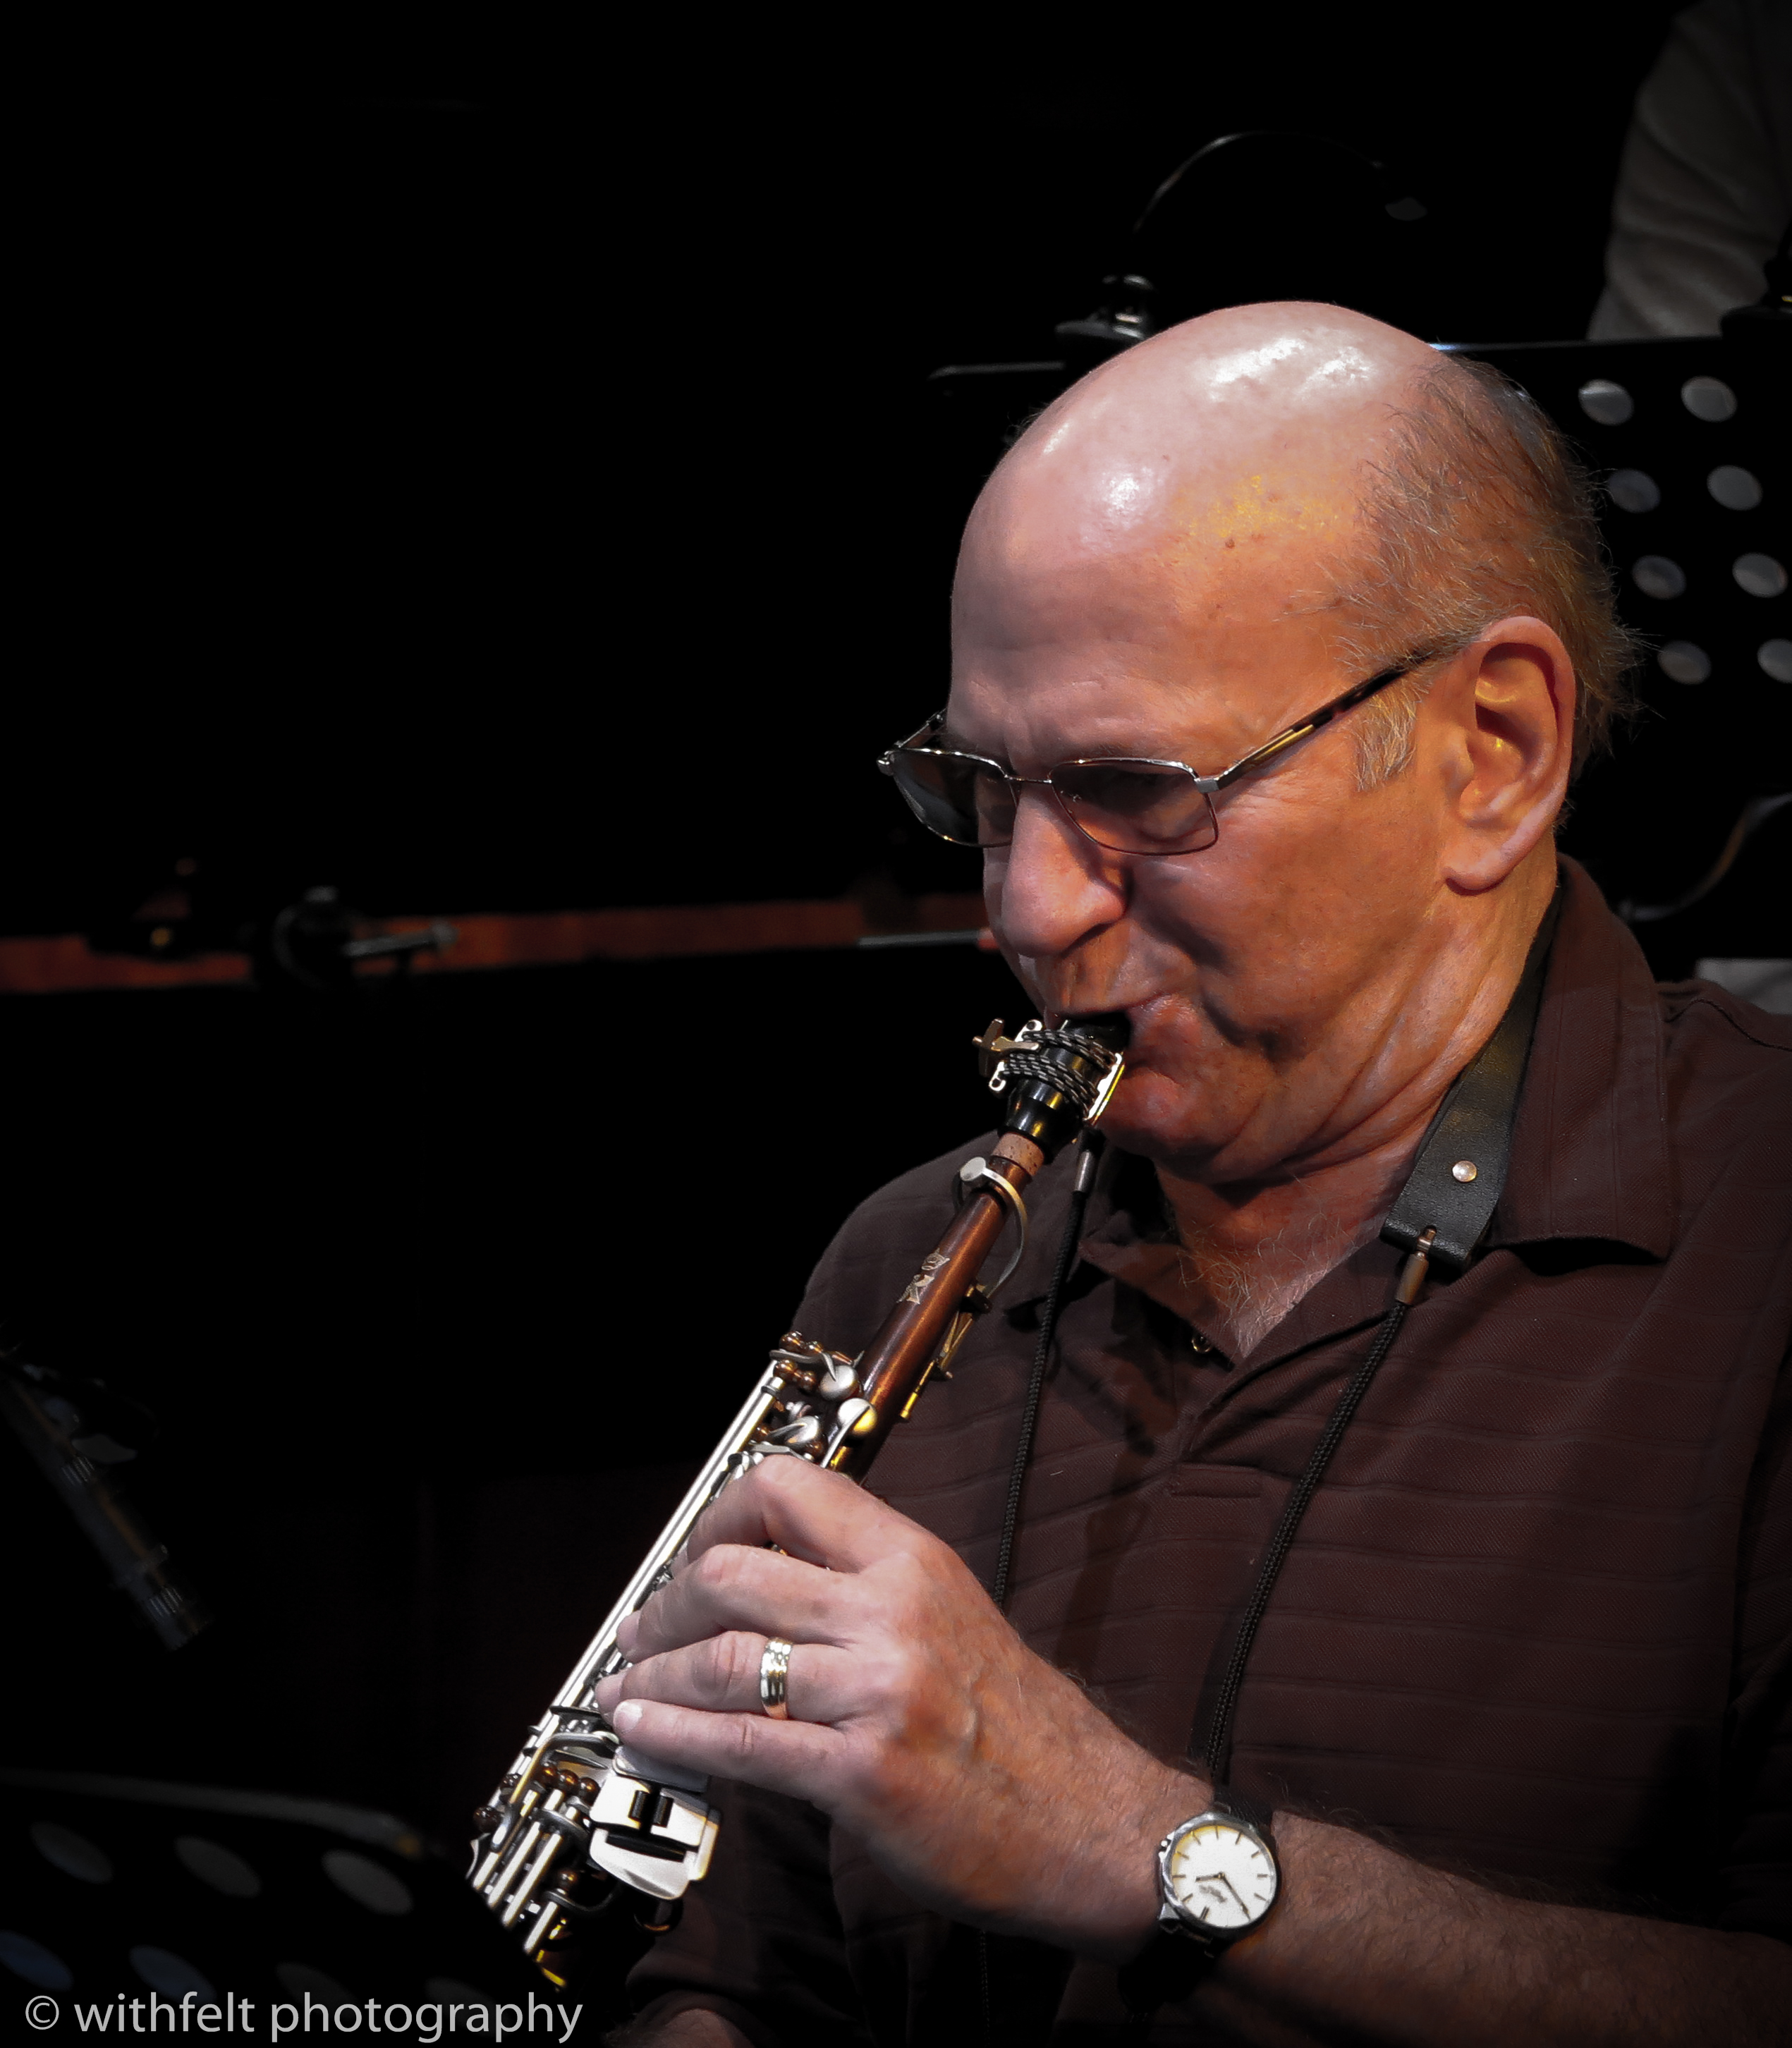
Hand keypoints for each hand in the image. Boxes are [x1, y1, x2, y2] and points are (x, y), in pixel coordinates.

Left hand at [592, 1455, 1196, 1959]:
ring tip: (628, 1686)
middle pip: (732, 1574)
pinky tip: (644, 1732)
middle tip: (644, 1629)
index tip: (693, 1553)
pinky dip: (673, 1735)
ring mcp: (876, 1691)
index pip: (788, 1489)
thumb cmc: (1022, 1728)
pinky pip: (740, 1743)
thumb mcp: (953, 1616)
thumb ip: (865, 1588)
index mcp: (912, 1559)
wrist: (1092, 1821)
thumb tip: (764, 1582)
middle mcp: (892, 1611)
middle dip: (664, 1604)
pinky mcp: (862, 1773)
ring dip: (652, 1674)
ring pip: (721, 1658)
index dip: (718, 1517)